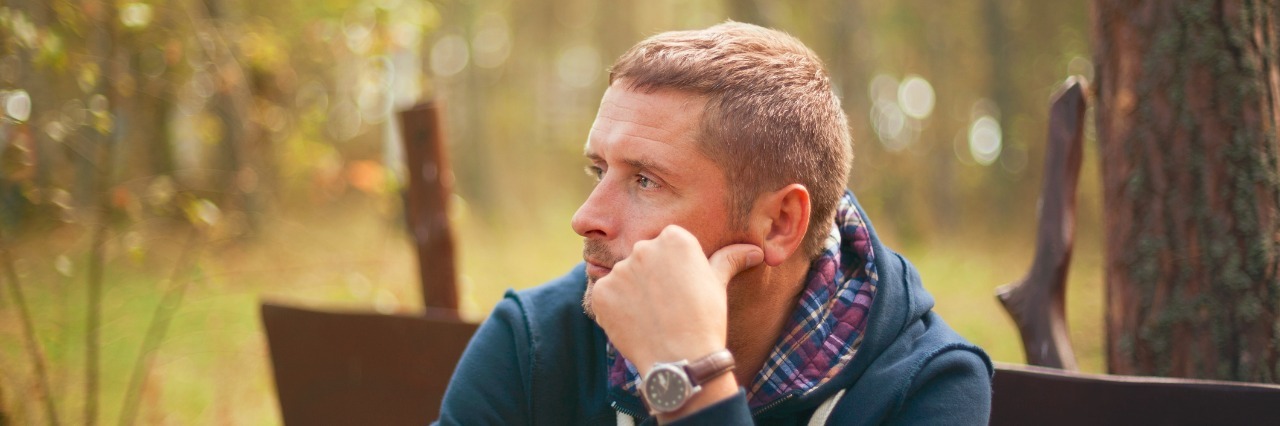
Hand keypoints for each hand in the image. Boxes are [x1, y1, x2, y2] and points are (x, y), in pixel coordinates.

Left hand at [590, 225, 763, 375]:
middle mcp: (643, 247)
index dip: (672, 268)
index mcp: (674, 238)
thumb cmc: (705, 320)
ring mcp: (619, 270)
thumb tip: (754, 251)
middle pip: (643, 257)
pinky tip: (635, 324)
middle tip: (666, 305)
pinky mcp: (601, 292)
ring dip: (632, 293)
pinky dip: (616, 309)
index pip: (666, 243)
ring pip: (624, 277)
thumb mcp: (718, 285)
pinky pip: (606, 296)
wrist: (681, 359)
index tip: (680, 288)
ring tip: (652, 317)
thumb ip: (729, 260)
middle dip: (651, 277)